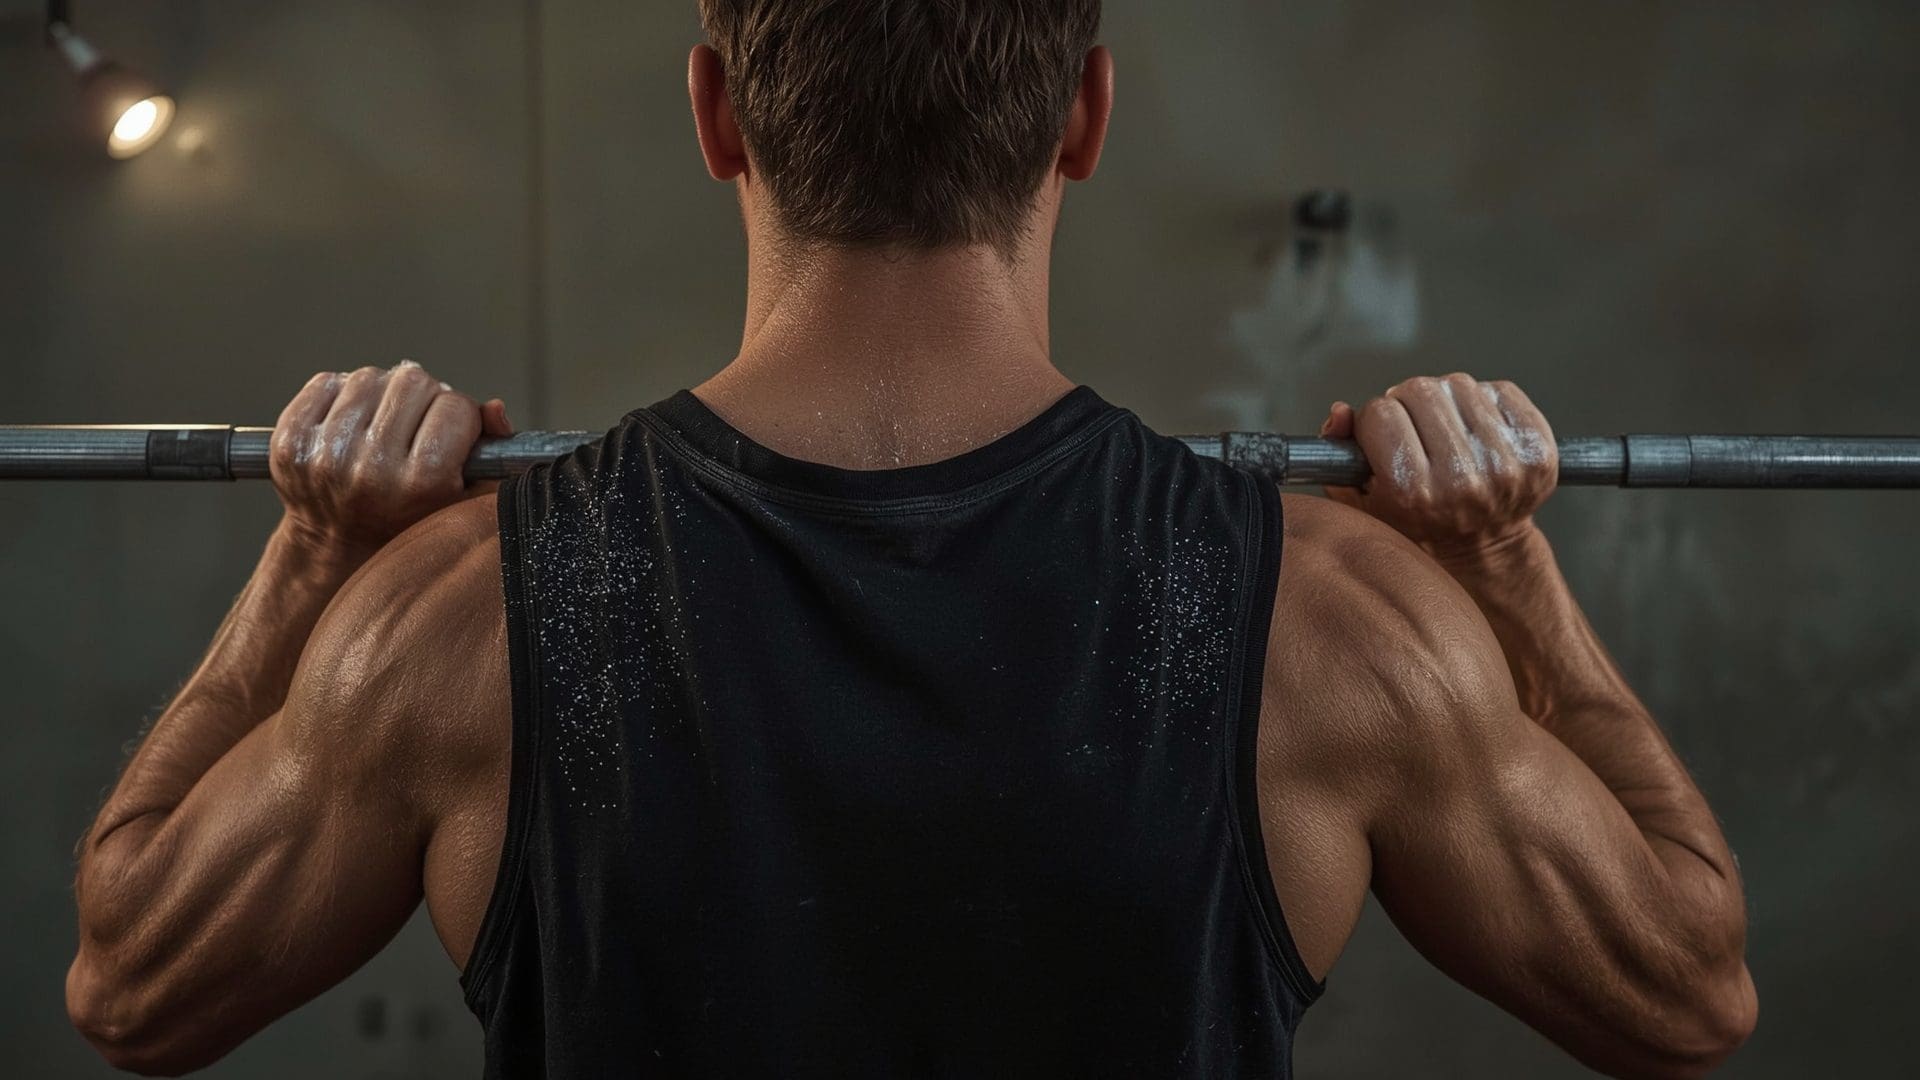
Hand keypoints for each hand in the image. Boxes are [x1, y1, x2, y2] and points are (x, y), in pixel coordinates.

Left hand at [268, 360, 512, 563]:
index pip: (455, 406)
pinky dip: (341, 393)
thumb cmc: (408, 518)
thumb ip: (491, 453)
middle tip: (415, 426)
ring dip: (381, 394)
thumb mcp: (463, 497)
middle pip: (413, 381)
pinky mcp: (290, 441)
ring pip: (369, 377)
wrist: (339, 545)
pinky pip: (326, 381)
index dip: (460, 415)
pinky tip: (350, 423)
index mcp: (421, 484)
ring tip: (381, 425)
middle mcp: (370, 469)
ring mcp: (324, 454)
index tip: (452, 432)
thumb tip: (495, 410)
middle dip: (422, 398)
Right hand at [1319, 373, 1555, 561]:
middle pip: (1420, 390)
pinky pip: (1500, 390)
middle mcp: (1462, 480)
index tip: (1381, 437)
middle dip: (1407, 402)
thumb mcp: (1363, 501)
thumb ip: (1339, 456)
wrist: (1482, 548)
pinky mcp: (1539, 451)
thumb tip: (1340, 413)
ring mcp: (1506, 464)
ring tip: (1444, 429)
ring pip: (1460, 384)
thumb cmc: (1415, 522)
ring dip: (1445, 399)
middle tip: (1412, 428)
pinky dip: (1483, 400)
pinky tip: (1476, 429)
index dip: (1375, 420)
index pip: (1381, 413)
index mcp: (1413, 494)